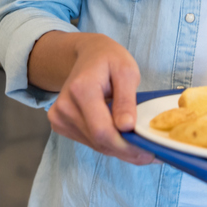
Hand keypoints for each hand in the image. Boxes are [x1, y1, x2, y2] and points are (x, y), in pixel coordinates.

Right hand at [46, 34, 152, 165]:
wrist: (87, 55)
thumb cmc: (109, 59)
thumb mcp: (126, 71)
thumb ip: (127, 99)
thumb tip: (126, 127)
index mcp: (81, 89)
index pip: (102, 130)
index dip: (126, 145)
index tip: (148, 151)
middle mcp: (65, 106)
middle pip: (98, 140)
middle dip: (125, 149)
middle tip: (148, 152)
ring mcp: (58, 116)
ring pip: (94, 144)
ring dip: (117, 147)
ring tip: (136, 140)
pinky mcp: (58, 123)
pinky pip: (88, 141)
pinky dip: (106, 142)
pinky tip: (118, 133)